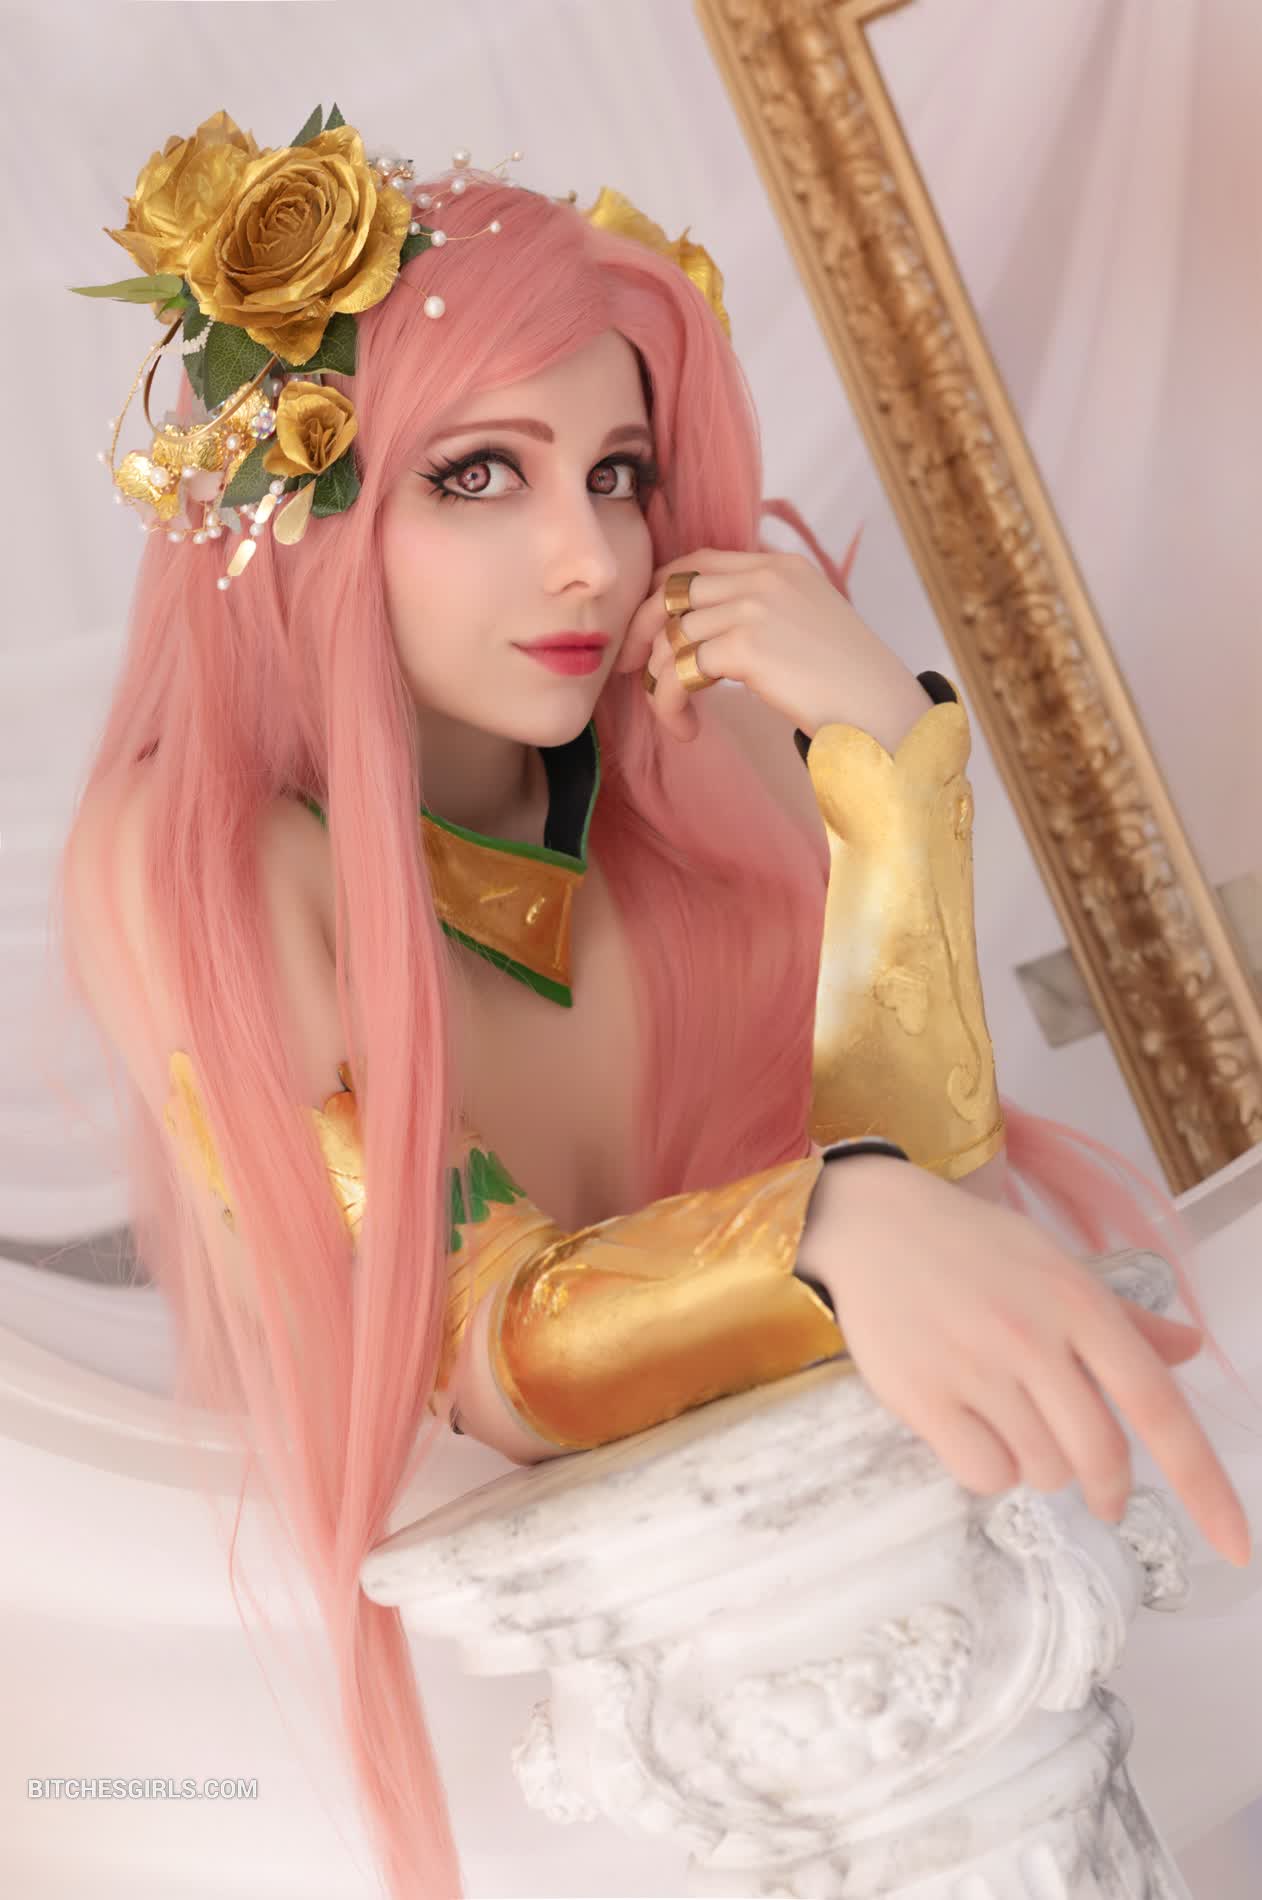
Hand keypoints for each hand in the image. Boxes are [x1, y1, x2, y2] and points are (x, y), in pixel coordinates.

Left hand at [615, 547, 925, 746]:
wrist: (883, 713)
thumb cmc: (851, 685)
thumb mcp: (811, 624)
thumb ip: (766, 611)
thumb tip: (708, 634)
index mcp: (781, 564)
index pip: (699, 561)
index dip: (663, 593)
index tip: (649, 630)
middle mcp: (765, 575)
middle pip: (672, 590)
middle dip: (642, 631)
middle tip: (630, 669)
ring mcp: (755, 606)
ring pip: (670, 635)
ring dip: (658, 681)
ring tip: (674, 714)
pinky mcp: (747, 645)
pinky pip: (679, 671)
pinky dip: (670, 705)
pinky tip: (687, 730)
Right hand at [799, 1155, 1251, 1567]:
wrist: (873, 1224)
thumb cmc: (973, 1245)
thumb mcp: (1056, 1265)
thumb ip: (1123, 1319)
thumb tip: (1189, 1350)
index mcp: (1080, 1302)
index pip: (1158, 1406)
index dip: (1204, 1484)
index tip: (1236, 1545)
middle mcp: (1034, 1337)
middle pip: (1100, 1454)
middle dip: (1108, 1485)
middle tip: (1098, 1485)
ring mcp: (976, 1368)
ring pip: (1041, 1470)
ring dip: (1039, 1464)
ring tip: (1010, 1418)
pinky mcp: (923, 1395)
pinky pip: (984, 1473)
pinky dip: (990, 1468)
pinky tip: (973, 1429)